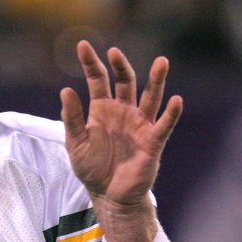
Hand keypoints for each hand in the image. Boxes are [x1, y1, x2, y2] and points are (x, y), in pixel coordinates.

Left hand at [59, 41, 182, 241]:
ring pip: (150, 97)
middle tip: (115, 52)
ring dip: (156, 80)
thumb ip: (71, 118)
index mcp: (102, 109)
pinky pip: (163, 124)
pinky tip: (176, 100)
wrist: (109, 196)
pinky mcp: (152, 141)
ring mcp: (139, 124)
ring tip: (162, 62)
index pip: (98, 79)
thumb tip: (66, 90)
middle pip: (125, 81)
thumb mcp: (75, 143)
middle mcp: (123, 111)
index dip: (91, 62)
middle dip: (120, 66)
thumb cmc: (92, 168)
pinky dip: (171, 113)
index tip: (82, 45)